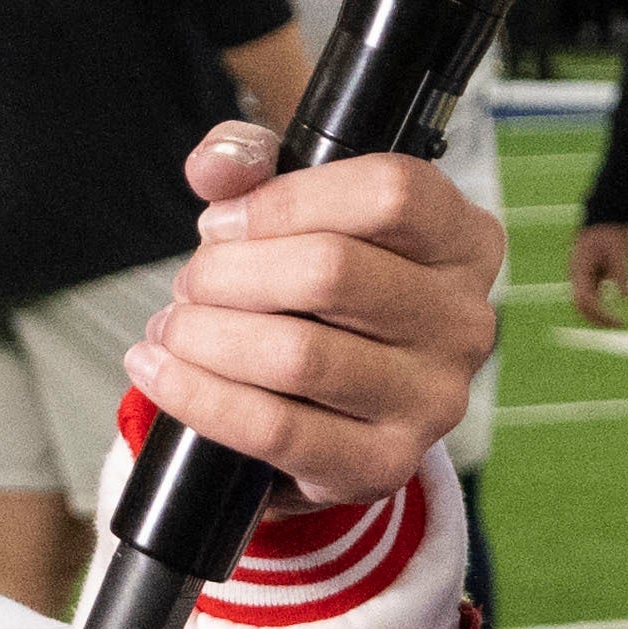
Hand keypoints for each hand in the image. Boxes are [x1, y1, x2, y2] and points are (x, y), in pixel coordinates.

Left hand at [131, 121, 500, 505]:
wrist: (332, 407)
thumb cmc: (321, 294)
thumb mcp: (296, 209)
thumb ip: (252, 163)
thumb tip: (217, 167)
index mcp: (463, 241)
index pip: (390, 193)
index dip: (286, 200)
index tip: (223, 222)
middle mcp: (464, 320)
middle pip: (333, 271)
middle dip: (230, 272)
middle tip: (192, 282)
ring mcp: (432, 400)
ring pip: (298, 354)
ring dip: (206, 336)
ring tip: (174, 328)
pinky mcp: (383, 464)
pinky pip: (275, 430)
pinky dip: (201, 397)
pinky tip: (163, 374)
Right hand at [566, 219, 627, 330]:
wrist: (605, 216)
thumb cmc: (610, 232)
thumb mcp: (620, 251)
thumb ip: (622, 274)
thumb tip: (626, 297)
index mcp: (580, 268)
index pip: (584, 299)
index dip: (599, 313)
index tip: (617, 320)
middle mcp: (577, 275)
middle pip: (581, 305)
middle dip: (597, 318)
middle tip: (618, 325)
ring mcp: (582, 275)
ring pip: (586, 302)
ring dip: (599, 314)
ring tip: (618, 322)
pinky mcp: (590, 275)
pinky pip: (593, 296)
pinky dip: (603, 305)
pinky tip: (616, 311)